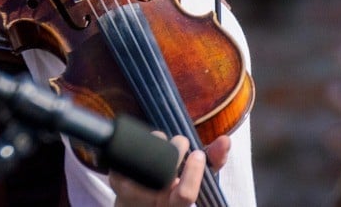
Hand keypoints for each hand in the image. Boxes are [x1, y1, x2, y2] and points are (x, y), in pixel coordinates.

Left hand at [110, 134, 229, 206]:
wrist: (135, 204)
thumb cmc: (171, 190)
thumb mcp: (194, 180)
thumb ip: (212, 162)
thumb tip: (225, 140)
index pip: (185, 196)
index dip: (193, 172)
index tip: (198, 154)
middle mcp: (149, 204)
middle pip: (163, 174)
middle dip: (176, 150)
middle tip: (181, 142)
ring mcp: (128, 192)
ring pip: (143, 160)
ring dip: (157, 141)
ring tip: (161, 140)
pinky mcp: (115, 178)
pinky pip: (127, 153)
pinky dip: (140, 142)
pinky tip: (145, 145)